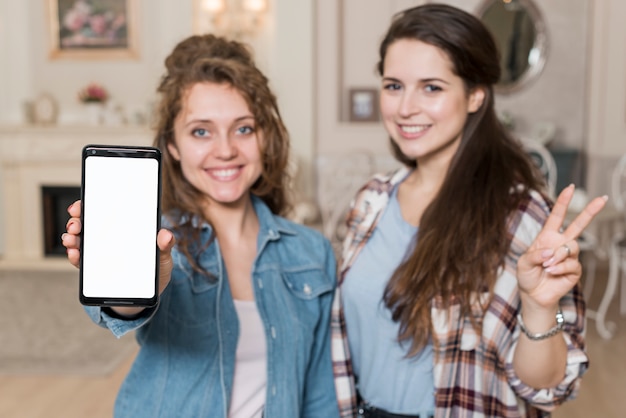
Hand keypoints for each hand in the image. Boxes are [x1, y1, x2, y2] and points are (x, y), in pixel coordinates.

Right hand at [61, 200, 175, 296]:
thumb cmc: (156, 271)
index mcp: (124, 229)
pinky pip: (81, 261)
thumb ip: (165, 246)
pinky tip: (74, 254)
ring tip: (72, 239)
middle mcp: (109, 238)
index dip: (90, 205)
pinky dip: (74, 256)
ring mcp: (100, 253)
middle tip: (76, 224)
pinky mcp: (95, 269)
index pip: (104, 211)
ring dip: (72, 237)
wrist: (147, 295)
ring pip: (80, 240)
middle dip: (76, 220)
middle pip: (87, 223)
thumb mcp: (163, 257)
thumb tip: (166, 235)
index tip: (82, 205)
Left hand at [515, 185, 607, 310]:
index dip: (563, 202)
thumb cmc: (527, 275)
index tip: (570, 188)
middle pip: (579, 225)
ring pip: (572, 247)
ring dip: (558, 256)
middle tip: (602, 199)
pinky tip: (551, 272)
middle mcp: (561, 244)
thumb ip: (535, 254)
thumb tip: (552, 251)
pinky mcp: (574, 270)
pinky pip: (571, 264)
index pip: (557, 217)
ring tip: (547, 266)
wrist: (533, 294)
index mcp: (548, 237)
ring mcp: (569, 256)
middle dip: (591, 211)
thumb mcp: (524, 262)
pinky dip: (559, 268)